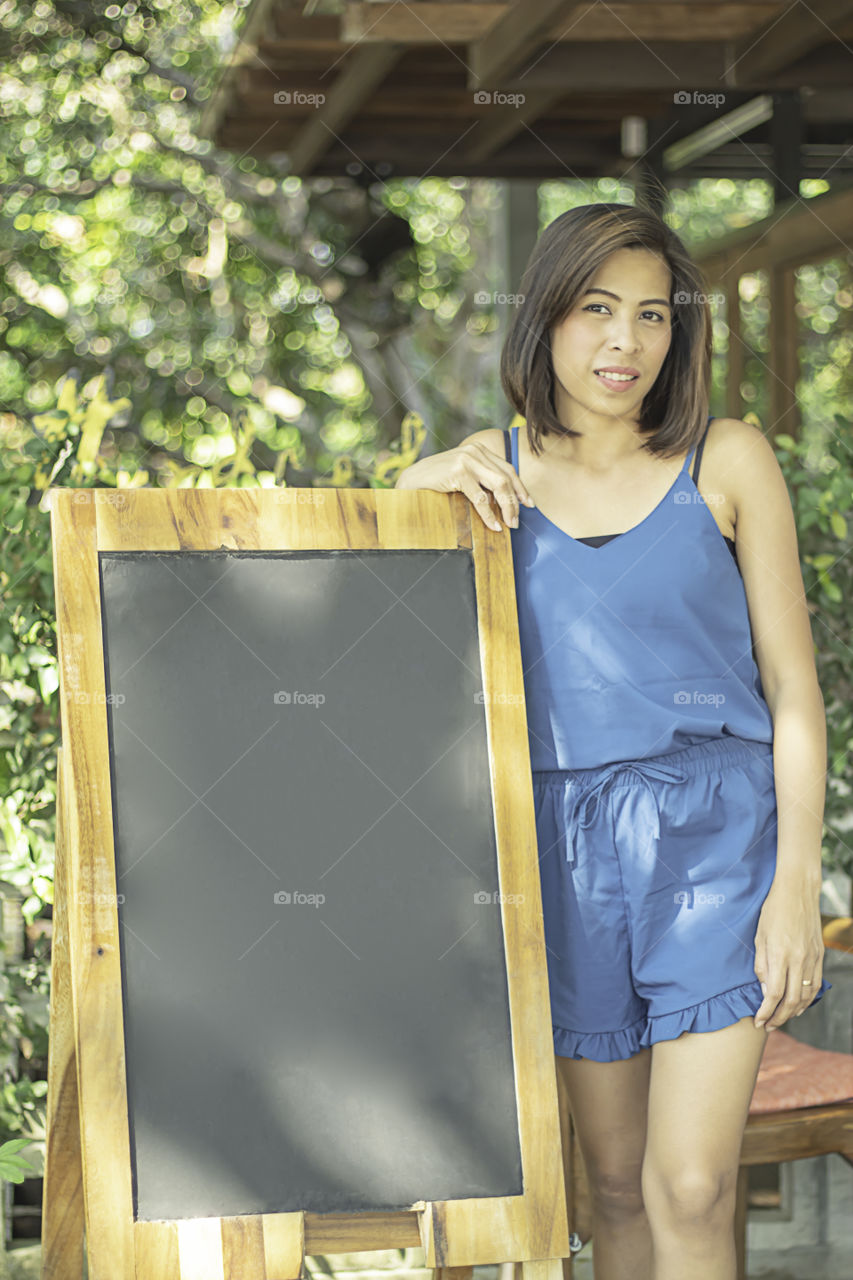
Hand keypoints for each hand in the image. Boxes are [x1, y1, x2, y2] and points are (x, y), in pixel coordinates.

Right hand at [395, 441, 534, 529]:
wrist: (411, 480)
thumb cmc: (437, 482)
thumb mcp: (463, 476)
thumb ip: (481, 479)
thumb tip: (504, 501)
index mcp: (479, 450)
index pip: (507, 469)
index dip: (520, 488)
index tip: (528, 504)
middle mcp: (475, 451)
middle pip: (506, 478)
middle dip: (515, 501)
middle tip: (517, 521)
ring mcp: (467, 460)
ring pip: (499, 486)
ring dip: (507, 508)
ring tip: (509, 524)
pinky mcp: (458, 472)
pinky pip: (480, 498)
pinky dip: (489, 515)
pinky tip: (493, 525)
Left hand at [753, 872, 824, 1029]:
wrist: (798, 891)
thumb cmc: (773, 910)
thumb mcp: (759, 936)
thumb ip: (762, 965)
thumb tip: (766, 991)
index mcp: (780, 954)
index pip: (775, 993)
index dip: (766, 1012)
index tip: (758, 1021)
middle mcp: (799, 959)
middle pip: (792, 1000)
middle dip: (779, 1018)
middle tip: (767, 1027)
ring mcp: (812, 958)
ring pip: (807, 995)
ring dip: (794, 1012)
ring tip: (781, 1019)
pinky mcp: (819, 955)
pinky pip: (816, 984)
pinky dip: (808, 999)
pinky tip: (799, 1005)